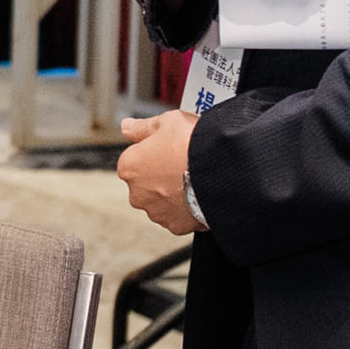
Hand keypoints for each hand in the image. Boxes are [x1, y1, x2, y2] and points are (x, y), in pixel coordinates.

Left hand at [116, 111, 201, 235]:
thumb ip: (142, 127)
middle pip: (146, 183)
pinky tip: (198, 194)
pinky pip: (179, 216)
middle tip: (183, 164)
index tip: (168, 149)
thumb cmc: (194, 144)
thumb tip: (127, 127)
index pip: (134, 159)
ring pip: (162, 201)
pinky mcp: (176, 226)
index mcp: (129, 167)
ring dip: (173, 193)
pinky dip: (187, 208)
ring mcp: (156, 212)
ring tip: (194, 179)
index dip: (154, 152)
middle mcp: (137, 194)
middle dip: (162, 176)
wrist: (222, 170)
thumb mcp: (167, 122)